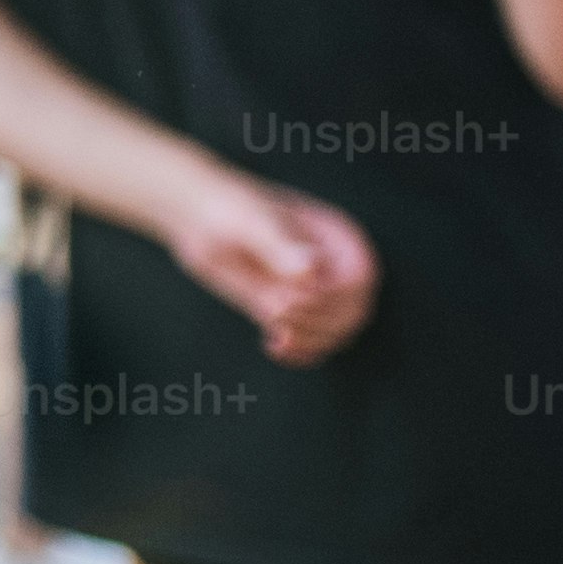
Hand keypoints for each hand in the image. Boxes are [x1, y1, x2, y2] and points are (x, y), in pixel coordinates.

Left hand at [152, 167, 377, 365]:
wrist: (202, 219)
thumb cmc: (229, 209)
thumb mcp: (251, 221)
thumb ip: (279, 246)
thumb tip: (310, 272)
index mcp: (339, 239)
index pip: (360, 280)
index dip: (331, 297)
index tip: (290, 297)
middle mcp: (337, 270)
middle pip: (353, 313)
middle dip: (317, 322)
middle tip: (274, 311)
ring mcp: (319, 294)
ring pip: (337, 334)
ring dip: (309, 341)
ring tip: (273, 330)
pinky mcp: (297, 314)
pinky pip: (315, 345)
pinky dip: (301, 353)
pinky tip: (274, 346)